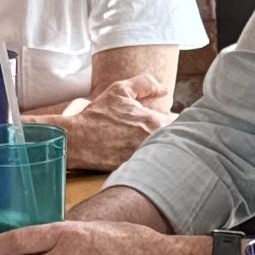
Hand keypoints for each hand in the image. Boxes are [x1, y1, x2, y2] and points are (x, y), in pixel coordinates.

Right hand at [55, 77, 172, 171]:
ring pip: (163, 153)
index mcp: (154, 122)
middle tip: (153, 133)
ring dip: (159, 149)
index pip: (177, 122)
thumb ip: (145, 84)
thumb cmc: (98, 115)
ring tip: (146, 145)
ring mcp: (145, 158)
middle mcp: (153, 141)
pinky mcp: (137, 170)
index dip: (171, 121)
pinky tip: (141, 158)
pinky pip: (152, 166)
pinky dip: (150, 162)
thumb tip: (164, 90)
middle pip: (173, 139)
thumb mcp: (120, 91)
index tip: (165, 120)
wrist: (78, 141)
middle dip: (167, 135)